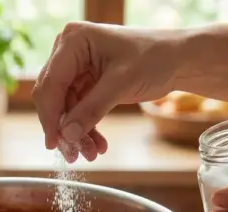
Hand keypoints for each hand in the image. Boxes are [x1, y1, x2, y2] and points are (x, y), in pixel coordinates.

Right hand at [32, 22, 182, 161]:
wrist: (178, 60)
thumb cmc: (154, 58)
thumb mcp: (121, 84)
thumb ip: (91, 109)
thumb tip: (66, 135)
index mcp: (73, 40)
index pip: (51, 82)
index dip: (50, 115)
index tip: (53, 143)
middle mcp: (69, 52)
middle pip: (53, 97)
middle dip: (64, 127)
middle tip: (73, 155)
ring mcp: (76, 68)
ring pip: (66, 109)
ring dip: (77, 133)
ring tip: (91, 155)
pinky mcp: (85, 83)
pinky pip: (78, 111)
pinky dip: (86, 129)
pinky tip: (97, 145)